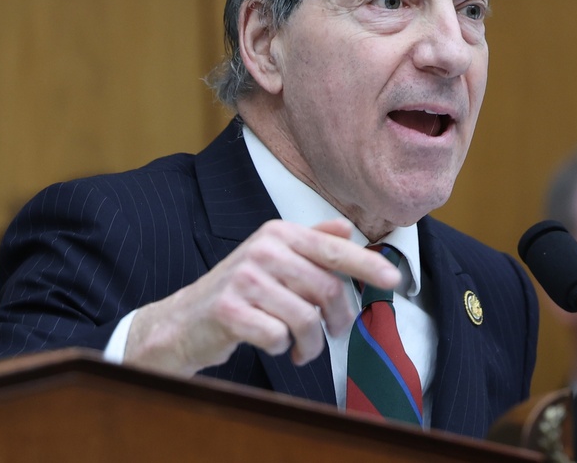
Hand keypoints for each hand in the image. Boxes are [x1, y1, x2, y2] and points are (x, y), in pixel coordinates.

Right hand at [123, 218, 400, 375]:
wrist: (182, 322)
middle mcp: (262, 250)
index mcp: (279, 234)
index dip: (367, 265)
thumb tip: (346, 228)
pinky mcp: (228, 310)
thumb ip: (311, 243)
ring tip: (302, 349)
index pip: (334, 249)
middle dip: (337, 320)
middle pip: (326, 289)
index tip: (394, 281)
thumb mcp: (274, 259)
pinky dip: (281, 348)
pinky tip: (271, 344)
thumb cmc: (240, 292)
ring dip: (310, 343)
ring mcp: (244, 279)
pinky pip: (278, 337)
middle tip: (334, 334)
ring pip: (305, 319)